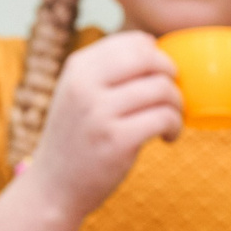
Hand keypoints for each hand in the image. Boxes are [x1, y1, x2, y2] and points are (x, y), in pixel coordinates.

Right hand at [26, 31, 181, 223]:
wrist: (53, 188)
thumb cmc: (76, 139)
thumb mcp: (77, 94)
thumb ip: (106, 70)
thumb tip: (153, 45)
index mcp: (78, 68)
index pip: (133, 42)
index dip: (157, 56)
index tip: (158, 77)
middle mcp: (85, 86)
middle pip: (151, 60)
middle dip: (171, 75)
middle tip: (169, 96)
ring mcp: (99, 113)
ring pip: (162, 90)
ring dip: (177, 106)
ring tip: (170, 121)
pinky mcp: (117, 141)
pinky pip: (164, 118)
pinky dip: (175, 127)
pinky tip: (168, 137)